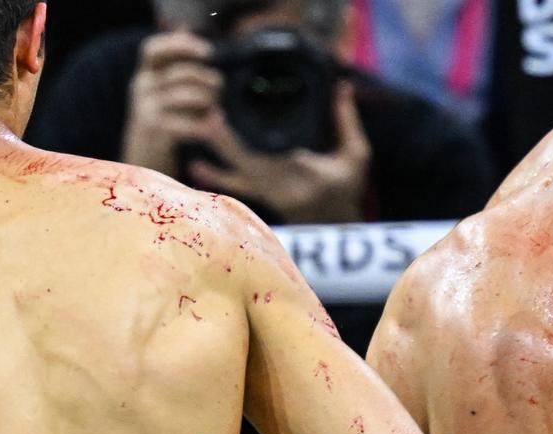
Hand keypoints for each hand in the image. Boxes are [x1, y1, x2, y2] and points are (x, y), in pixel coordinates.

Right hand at [122, 30, 222, 176]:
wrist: (143, 162)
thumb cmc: (163, 123)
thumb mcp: (163, 91)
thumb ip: (174, 65)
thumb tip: (186, 29)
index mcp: (145, 75)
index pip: (153, 49)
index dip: (180, 45)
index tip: (208, 52)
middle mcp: (141, 88)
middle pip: (181, 72)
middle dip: (207, 79)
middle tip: (220, 88)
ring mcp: (147, 110)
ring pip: (188, 96)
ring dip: (209, 101)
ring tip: (216, 110)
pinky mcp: (156, 132)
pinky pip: (189, 124)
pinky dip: (206, 126)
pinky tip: (213, 127)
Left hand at [188, 81, 371, 222]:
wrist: (338, 228)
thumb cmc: (347, 190)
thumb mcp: (356, 156)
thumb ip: (348, 121)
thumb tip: (342, 86)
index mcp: (310, 175)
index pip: (279, 155)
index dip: (255, 139)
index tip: (241, 116)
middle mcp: (288, 188)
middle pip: (251, 165)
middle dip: (227, 143)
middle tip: (208, 117)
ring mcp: (273, 197)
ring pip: (240, 177)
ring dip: (218, 158)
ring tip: (199, 136)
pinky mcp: (264, 200)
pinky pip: (238, 188)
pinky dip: (217, 177)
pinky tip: (197, 167)